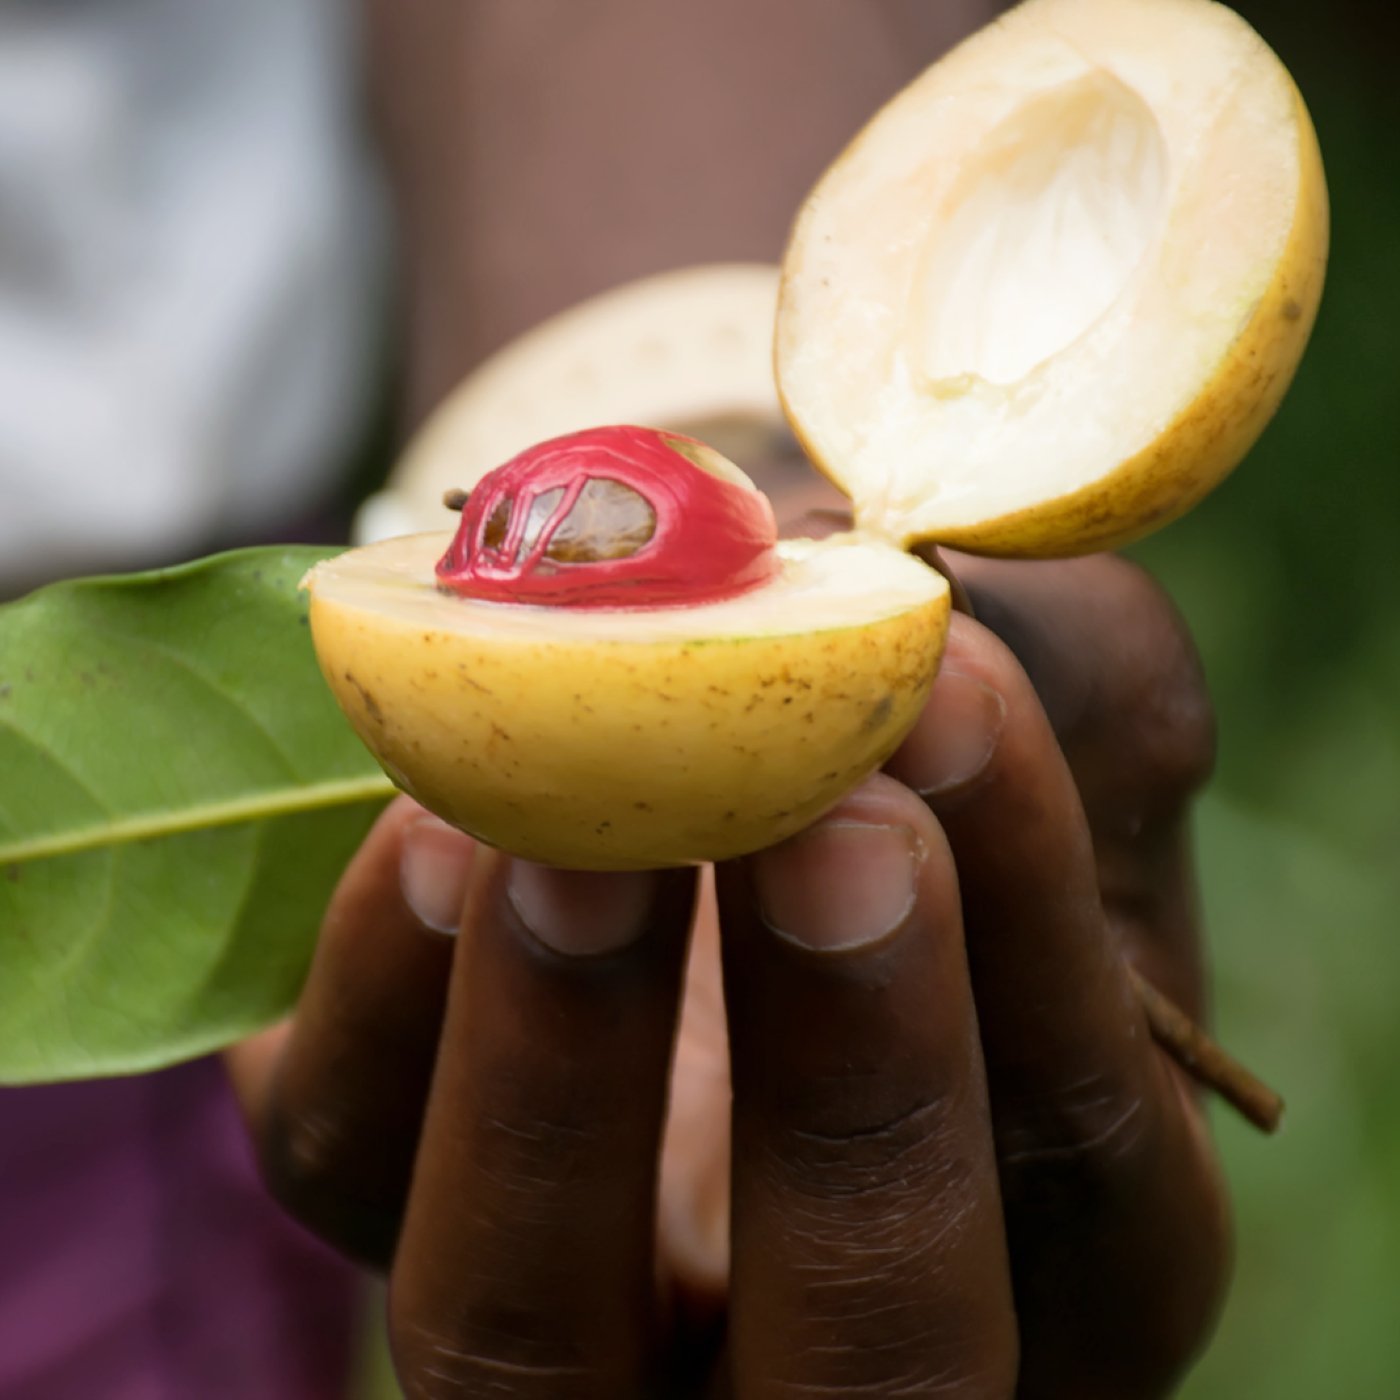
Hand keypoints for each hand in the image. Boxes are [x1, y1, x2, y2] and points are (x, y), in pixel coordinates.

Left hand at [226, 551, 1227, 1398]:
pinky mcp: (377, 1174)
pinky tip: (437, 826)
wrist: (695, 701)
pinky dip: (385, 990)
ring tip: (583, 836)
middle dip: (852, 1091)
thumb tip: (987, 641)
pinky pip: (347, 1150)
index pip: (1088, 1173)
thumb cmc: (898, 718)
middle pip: (860, 1362)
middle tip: (821, 822)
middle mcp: (803, 1326)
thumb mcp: (1039, 688)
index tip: (957, 706)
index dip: (1033, 950)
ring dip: (560, 1072)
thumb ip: (1076, 663)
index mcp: (1043, 1230)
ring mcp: (569, 1293)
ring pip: (535, 1332)